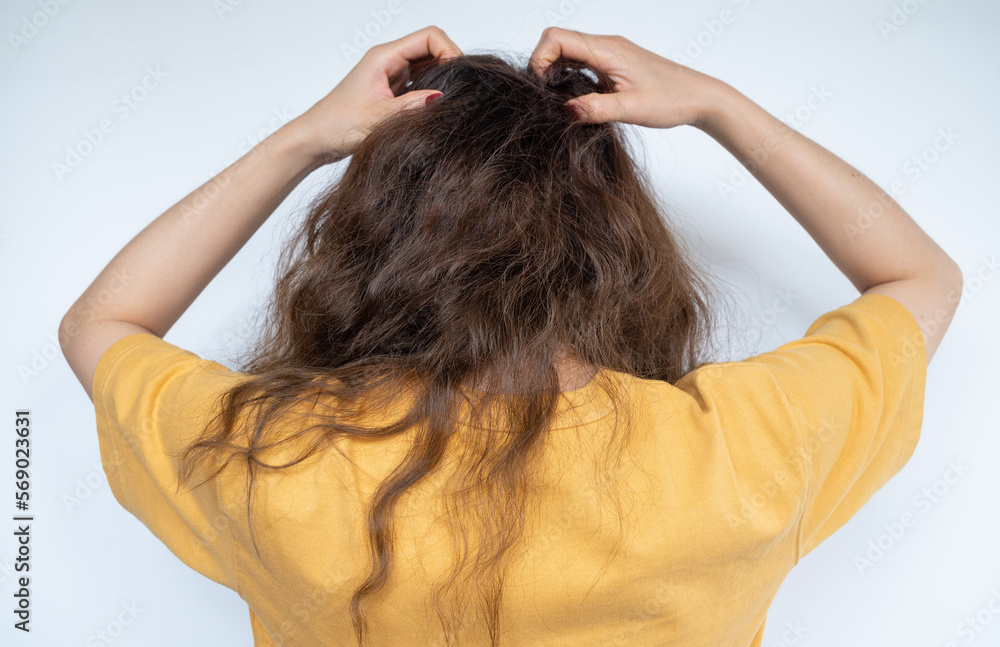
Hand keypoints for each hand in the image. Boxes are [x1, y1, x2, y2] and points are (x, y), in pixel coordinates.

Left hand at [289, 25, 461, 164]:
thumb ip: (412, 106)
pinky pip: (420, 83)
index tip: (456, 76)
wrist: (316, 139)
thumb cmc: (337, 125)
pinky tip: (433, 110)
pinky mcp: (392, 90)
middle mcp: (389, 61)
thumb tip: (441, 98)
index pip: (429, 37)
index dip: (449, 51)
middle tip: (456, 92)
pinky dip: (431, 93)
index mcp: (384, 57)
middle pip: (432, 48)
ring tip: (446, 102)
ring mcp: (391, 75)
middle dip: (449, 66)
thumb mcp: (379, 118)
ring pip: (428, 66)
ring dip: (441, 81)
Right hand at [528, 26, 726, 129]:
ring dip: (555, 71)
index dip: (540, 59)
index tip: (541, 87)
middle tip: (546, 96)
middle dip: (543, 65)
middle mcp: (606, 46)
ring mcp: (609, 53)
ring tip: (559, 99)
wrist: (699, 96)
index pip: (557, 38)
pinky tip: (575, 97)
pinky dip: (569, 75)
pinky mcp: (613, 63)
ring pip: (567, 50)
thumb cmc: (672, 99)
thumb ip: (596, 109)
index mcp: (608, 50)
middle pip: (557, 40)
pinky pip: (581, 61)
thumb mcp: (632, 109)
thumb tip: (565, 110)